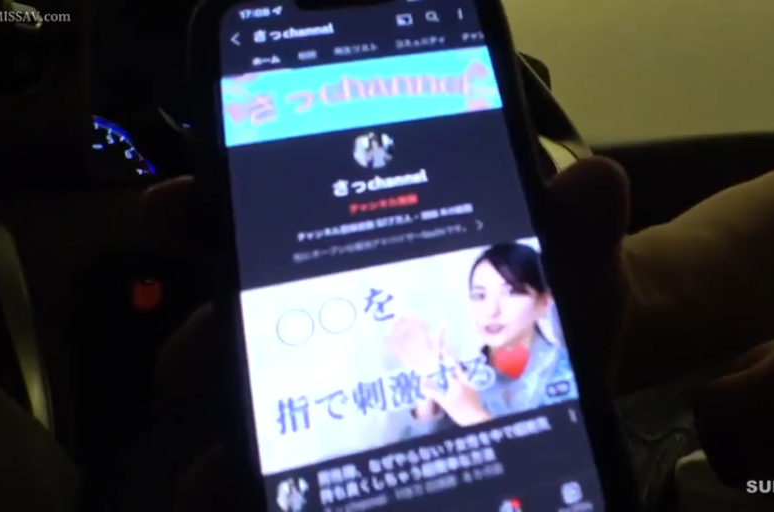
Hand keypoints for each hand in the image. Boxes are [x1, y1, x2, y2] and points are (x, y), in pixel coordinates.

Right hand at [135, 155, 629, 510]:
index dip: (209, 212)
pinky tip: (275, 508)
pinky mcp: (356, 458)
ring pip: (254, 419)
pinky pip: (298, 479)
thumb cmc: (558, 309)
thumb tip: (598, 182)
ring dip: (226, 447)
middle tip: (201, 362)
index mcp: (365, 259)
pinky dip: (275, 495)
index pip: (267, 225)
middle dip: (207, 343)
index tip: (175, 209)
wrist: (579, 381)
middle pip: (239, 330)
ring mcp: (338, 400)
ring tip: (216, 480)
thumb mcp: (566, 267)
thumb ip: (574, 231)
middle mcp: (331, 326)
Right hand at [422, 344, 490, 426]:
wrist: (477, 419)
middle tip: (445, 350)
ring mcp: (470, 385)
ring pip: (462, 373)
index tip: (439, 350)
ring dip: (456, 367)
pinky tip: (457, 379)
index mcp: (456, 383)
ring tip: (451, 363)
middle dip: (450, 359)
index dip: (443, 360)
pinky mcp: (474, 390)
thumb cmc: (460, 412)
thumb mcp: (445, 404)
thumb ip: (435, 395)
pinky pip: (465, 379)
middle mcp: (464, 381)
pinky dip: (460, 376)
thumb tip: (424, 388)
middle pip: (457, 367)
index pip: (448, 369)